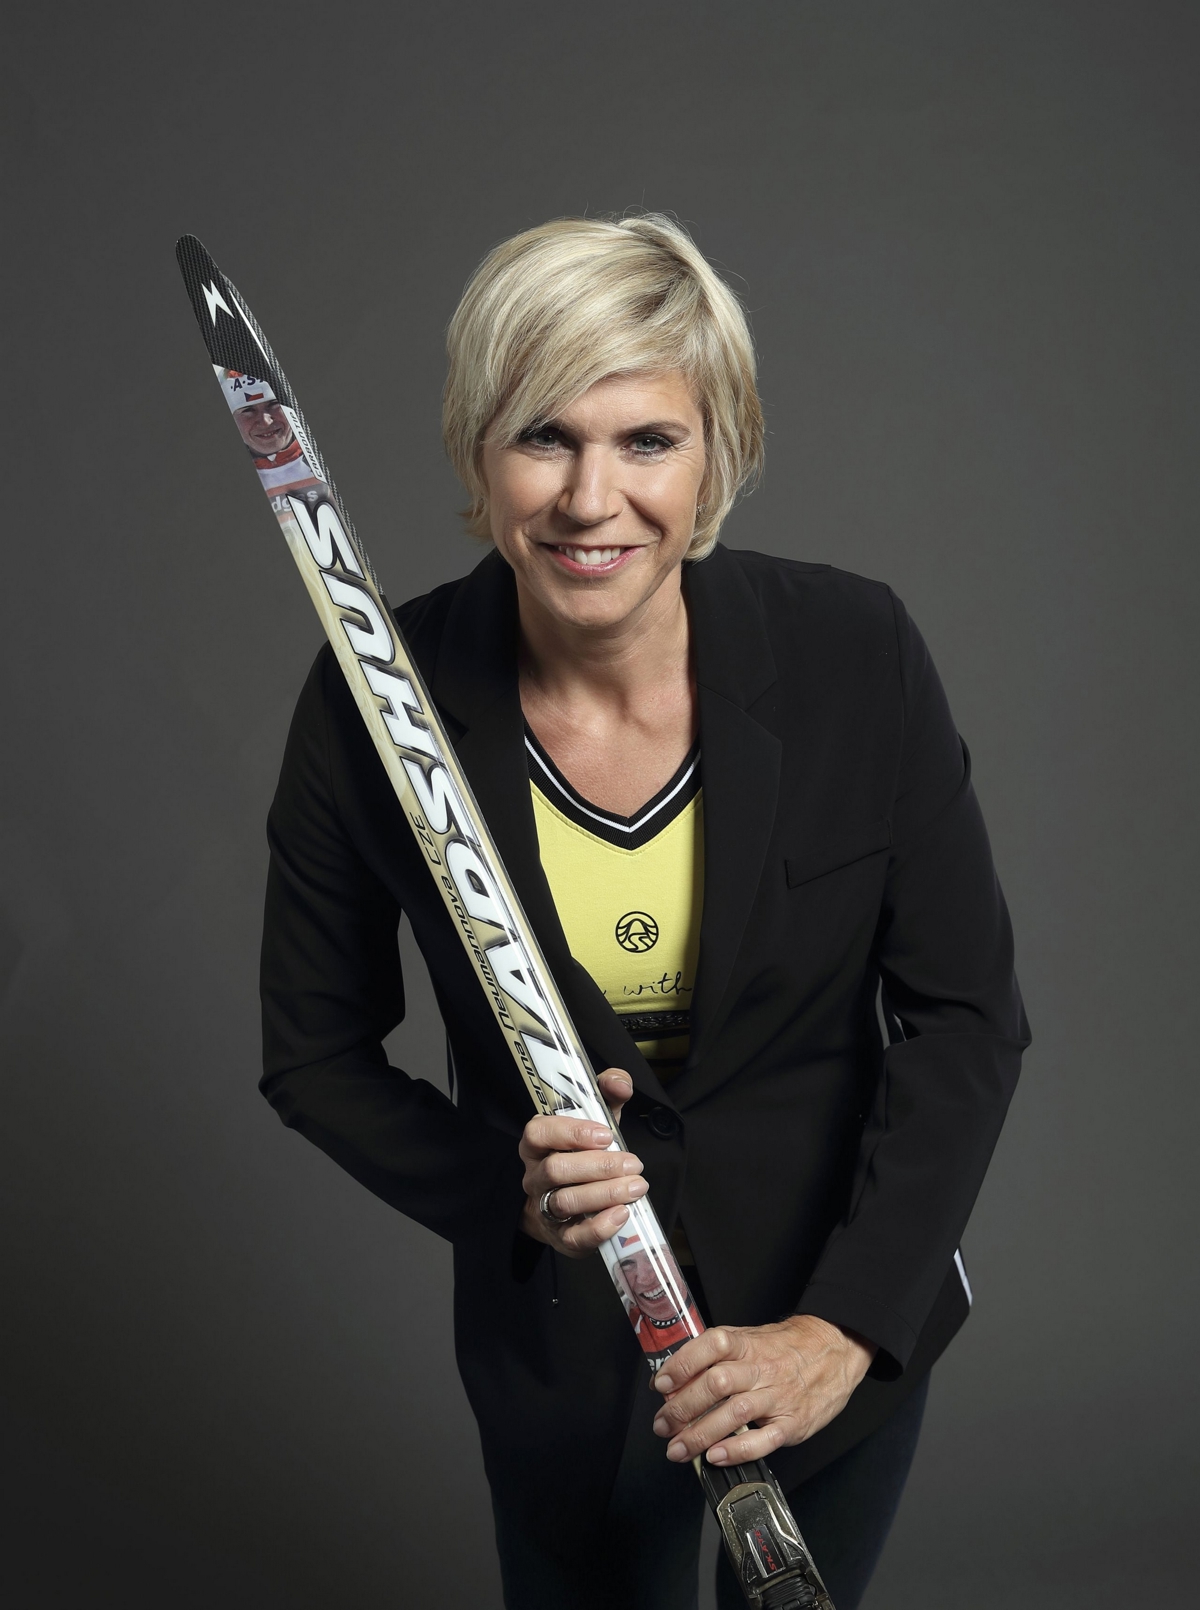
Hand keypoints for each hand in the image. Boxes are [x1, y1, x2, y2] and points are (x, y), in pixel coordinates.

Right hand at [519, 1069, 646, 1257]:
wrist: (570, 1203)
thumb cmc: (584, 1154)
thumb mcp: (596, 1120)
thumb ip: (608, 1095)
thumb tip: (619, 1083)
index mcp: (538, 1144)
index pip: (539, 1133)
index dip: (570, 1133)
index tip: (604, 1134)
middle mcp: (536, 1175)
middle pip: (556, 1170)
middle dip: (599, 1167)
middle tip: (634, 1164)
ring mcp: (544, 1208)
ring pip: (564, 1202)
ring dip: (604, 1194)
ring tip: (636, 1186)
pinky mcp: (560, 1237)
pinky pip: (573, 1236)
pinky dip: (599, 1227)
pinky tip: (622, 1214)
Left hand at [651, 1314, 876, 1464]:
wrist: (836, 1349)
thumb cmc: (786, 1347)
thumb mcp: (751, 1338)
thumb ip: (717, 1355)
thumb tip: (675, 1375)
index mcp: (746, 1343)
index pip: (711, 1346)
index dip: (682, 1364)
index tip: (661, 1384)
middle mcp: (760, 1367)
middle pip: (716, 1383)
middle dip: (682, 1407)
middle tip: (662, 1425)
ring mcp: (777, 1395)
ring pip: (734, 1413)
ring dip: (700, 1434)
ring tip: (678, 1449)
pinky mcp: (793, 1422)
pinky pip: (763, 1439)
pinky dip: (737, 1450)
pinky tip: (716, 1457)